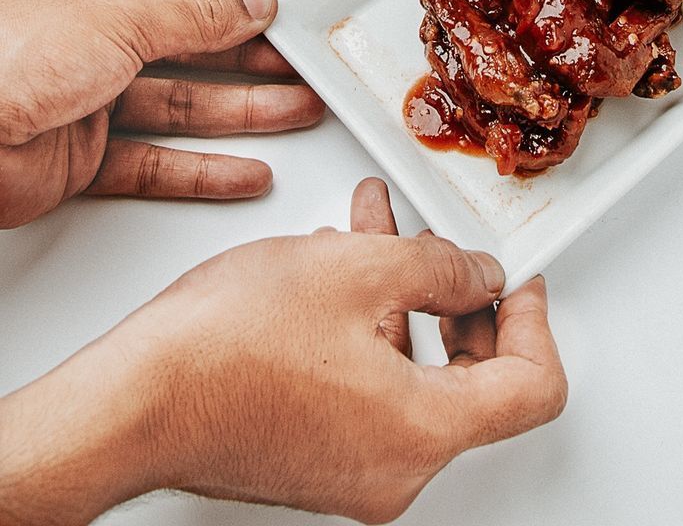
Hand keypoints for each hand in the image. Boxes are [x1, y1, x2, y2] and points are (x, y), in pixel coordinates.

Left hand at [0, 0, 323, 226]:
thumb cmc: (4, 61)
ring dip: (240, 114)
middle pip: (186, 52)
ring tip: (294, 114)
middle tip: (300, 70)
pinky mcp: (80, 163)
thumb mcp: (117, 20)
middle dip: (249, 62)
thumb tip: (246, 3)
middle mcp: (86, 46)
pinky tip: (243, 170)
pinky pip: (156, 164)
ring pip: (179, 109)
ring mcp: (84, 104)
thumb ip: (192, 17)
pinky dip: (203, 169)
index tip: (279, 18)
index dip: (232, 6)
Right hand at [0, 180, 567, 524]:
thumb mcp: (356, 269)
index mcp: (421, 432)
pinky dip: (368, 326)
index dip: (533, 320)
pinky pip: (369, 388)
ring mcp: (350, 469)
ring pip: (413, 374)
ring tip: (379, 231)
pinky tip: (338, 268)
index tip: (519, 278)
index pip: (530, 387)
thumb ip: (440, 268)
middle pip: (475, 384)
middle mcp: (394, 469)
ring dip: (403, 297)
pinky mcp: (313, 456)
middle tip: (452, 251)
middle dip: (463, 300)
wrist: (129, 401)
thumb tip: (480, 274)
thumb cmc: (222, 349)